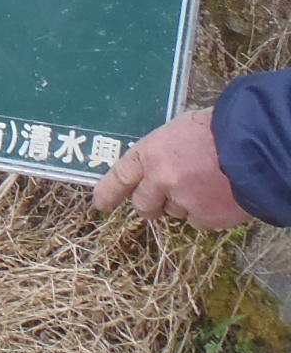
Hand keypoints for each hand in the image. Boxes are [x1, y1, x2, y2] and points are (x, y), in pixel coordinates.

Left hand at [91, 108, 250, 227]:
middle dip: (151, 204)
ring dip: (184, 204)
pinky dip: (207, 213)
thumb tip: (156, 170)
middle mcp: (160, 180)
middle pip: (143, 205)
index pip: (120, 176)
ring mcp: (183, 200)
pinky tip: (220, 195)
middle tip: (164, 197)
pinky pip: (199, 221)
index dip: (109, 192)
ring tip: (205, 183)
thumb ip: (162, 154)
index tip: (100, 204)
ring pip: (174, 212)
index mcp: (149, 153)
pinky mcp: (205, 218)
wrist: (253, 146)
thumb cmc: (217, 131)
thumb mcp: (178, 132)